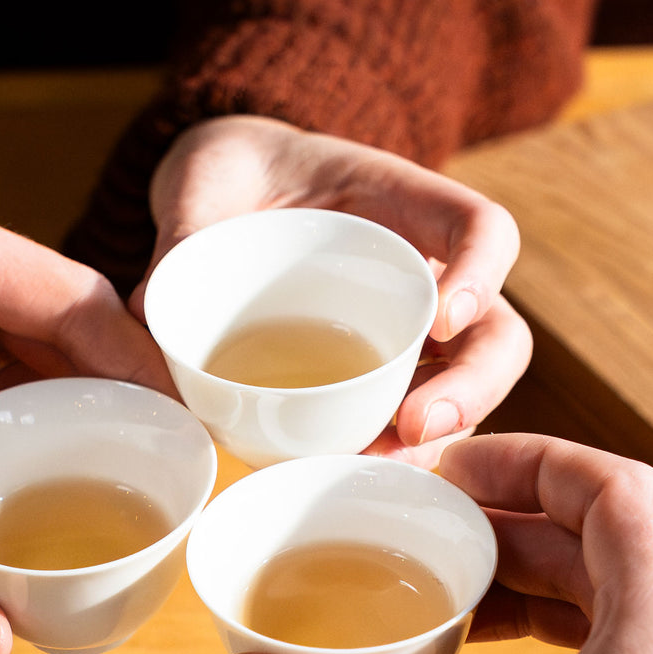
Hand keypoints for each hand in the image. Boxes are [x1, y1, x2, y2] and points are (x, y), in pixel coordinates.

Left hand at [131, 116, 529, 468]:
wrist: (227, 197)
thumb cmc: (231, 174)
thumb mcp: (206, 177)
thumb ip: (188, 227)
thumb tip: (153, 314)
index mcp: (402, 205)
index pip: (480, 228)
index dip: (482, 272)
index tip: (444, 316)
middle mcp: (426, 274)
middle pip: (499, 332)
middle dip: (472, 387)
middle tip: (412, 427)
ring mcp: (409, 331)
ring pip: (465, 390)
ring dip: (437, 439)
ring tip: (375, 469)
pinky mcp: (376, 377)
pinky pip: (407, 420)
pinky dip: (391, 454)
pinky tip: (350, 479)